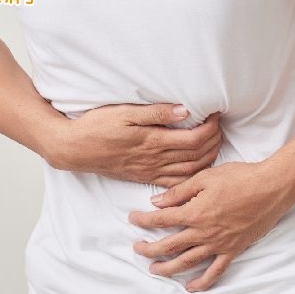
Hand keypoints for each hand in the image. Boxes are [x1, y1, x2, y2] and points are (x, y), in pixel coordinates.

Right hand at [52, 104, 222, 186]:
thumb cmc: (97, 127)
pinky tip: (198, 167)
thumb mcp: (125, 112)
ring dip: (208, 157)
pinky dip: (192, 176)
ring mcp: (151, 171)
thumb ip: (156, 112)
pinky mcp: (145, 177)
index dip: (211, 128)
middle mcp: (155, 160)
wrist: (75, 149)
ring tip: (214, 142)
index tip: (215, 114)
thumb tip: (184, 110)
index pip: (195, 139)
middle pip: (198, 155)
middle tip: (219, 126)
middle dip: (215, 140)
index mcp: (153, 141)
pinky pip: (176, 183)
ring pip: (190, 170)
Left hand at [128, 160, 294, 291]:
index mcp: (194, 212)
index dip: (143, 220)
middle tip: (137, 249)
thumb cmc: (240, 177)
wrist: (272, 187)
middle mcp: (203, 232)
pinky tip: (191, 287)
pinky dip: (202, 282)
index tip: (132, 219)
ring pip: (187, 262)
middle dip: (149, 249)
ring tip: (155, 270)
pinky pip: (215, 271)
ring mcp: (218, 244)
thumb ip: (178, 192)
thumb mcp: (205, 177)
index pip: (161, 220)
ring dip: (168, 268)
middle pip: (169, 246)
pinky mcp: (233, 250)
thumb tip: (156, 202)